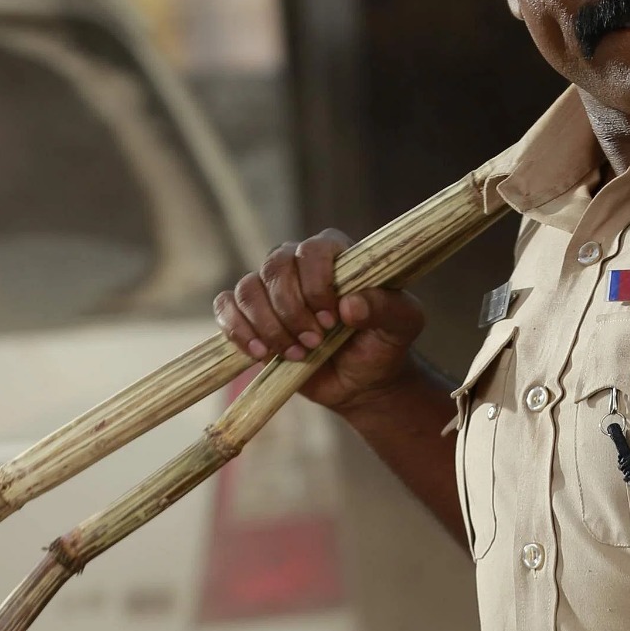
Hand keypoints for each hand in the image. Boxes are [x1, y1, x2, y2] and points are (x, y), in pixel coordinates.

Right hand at [214, 228, 428, 417]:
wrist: (363, 380)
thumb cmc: (384, 343)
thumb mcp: (403, 325)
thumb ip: (386, 308)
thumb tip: (350, 305)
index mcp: (336, 253)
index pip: (312, 250)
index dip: (317, 285)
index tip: (333, 319)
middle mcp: (298, 261)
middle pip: (274, 268)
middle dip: (292, 311)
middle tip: (315, 342)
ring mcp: (272, 288)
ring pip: (248, 290)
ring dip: (269, 326)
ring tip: (296, 353)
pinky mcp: (250, 314)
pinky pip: (226, 307)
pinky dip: (239, 331)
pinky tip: (262, 354)